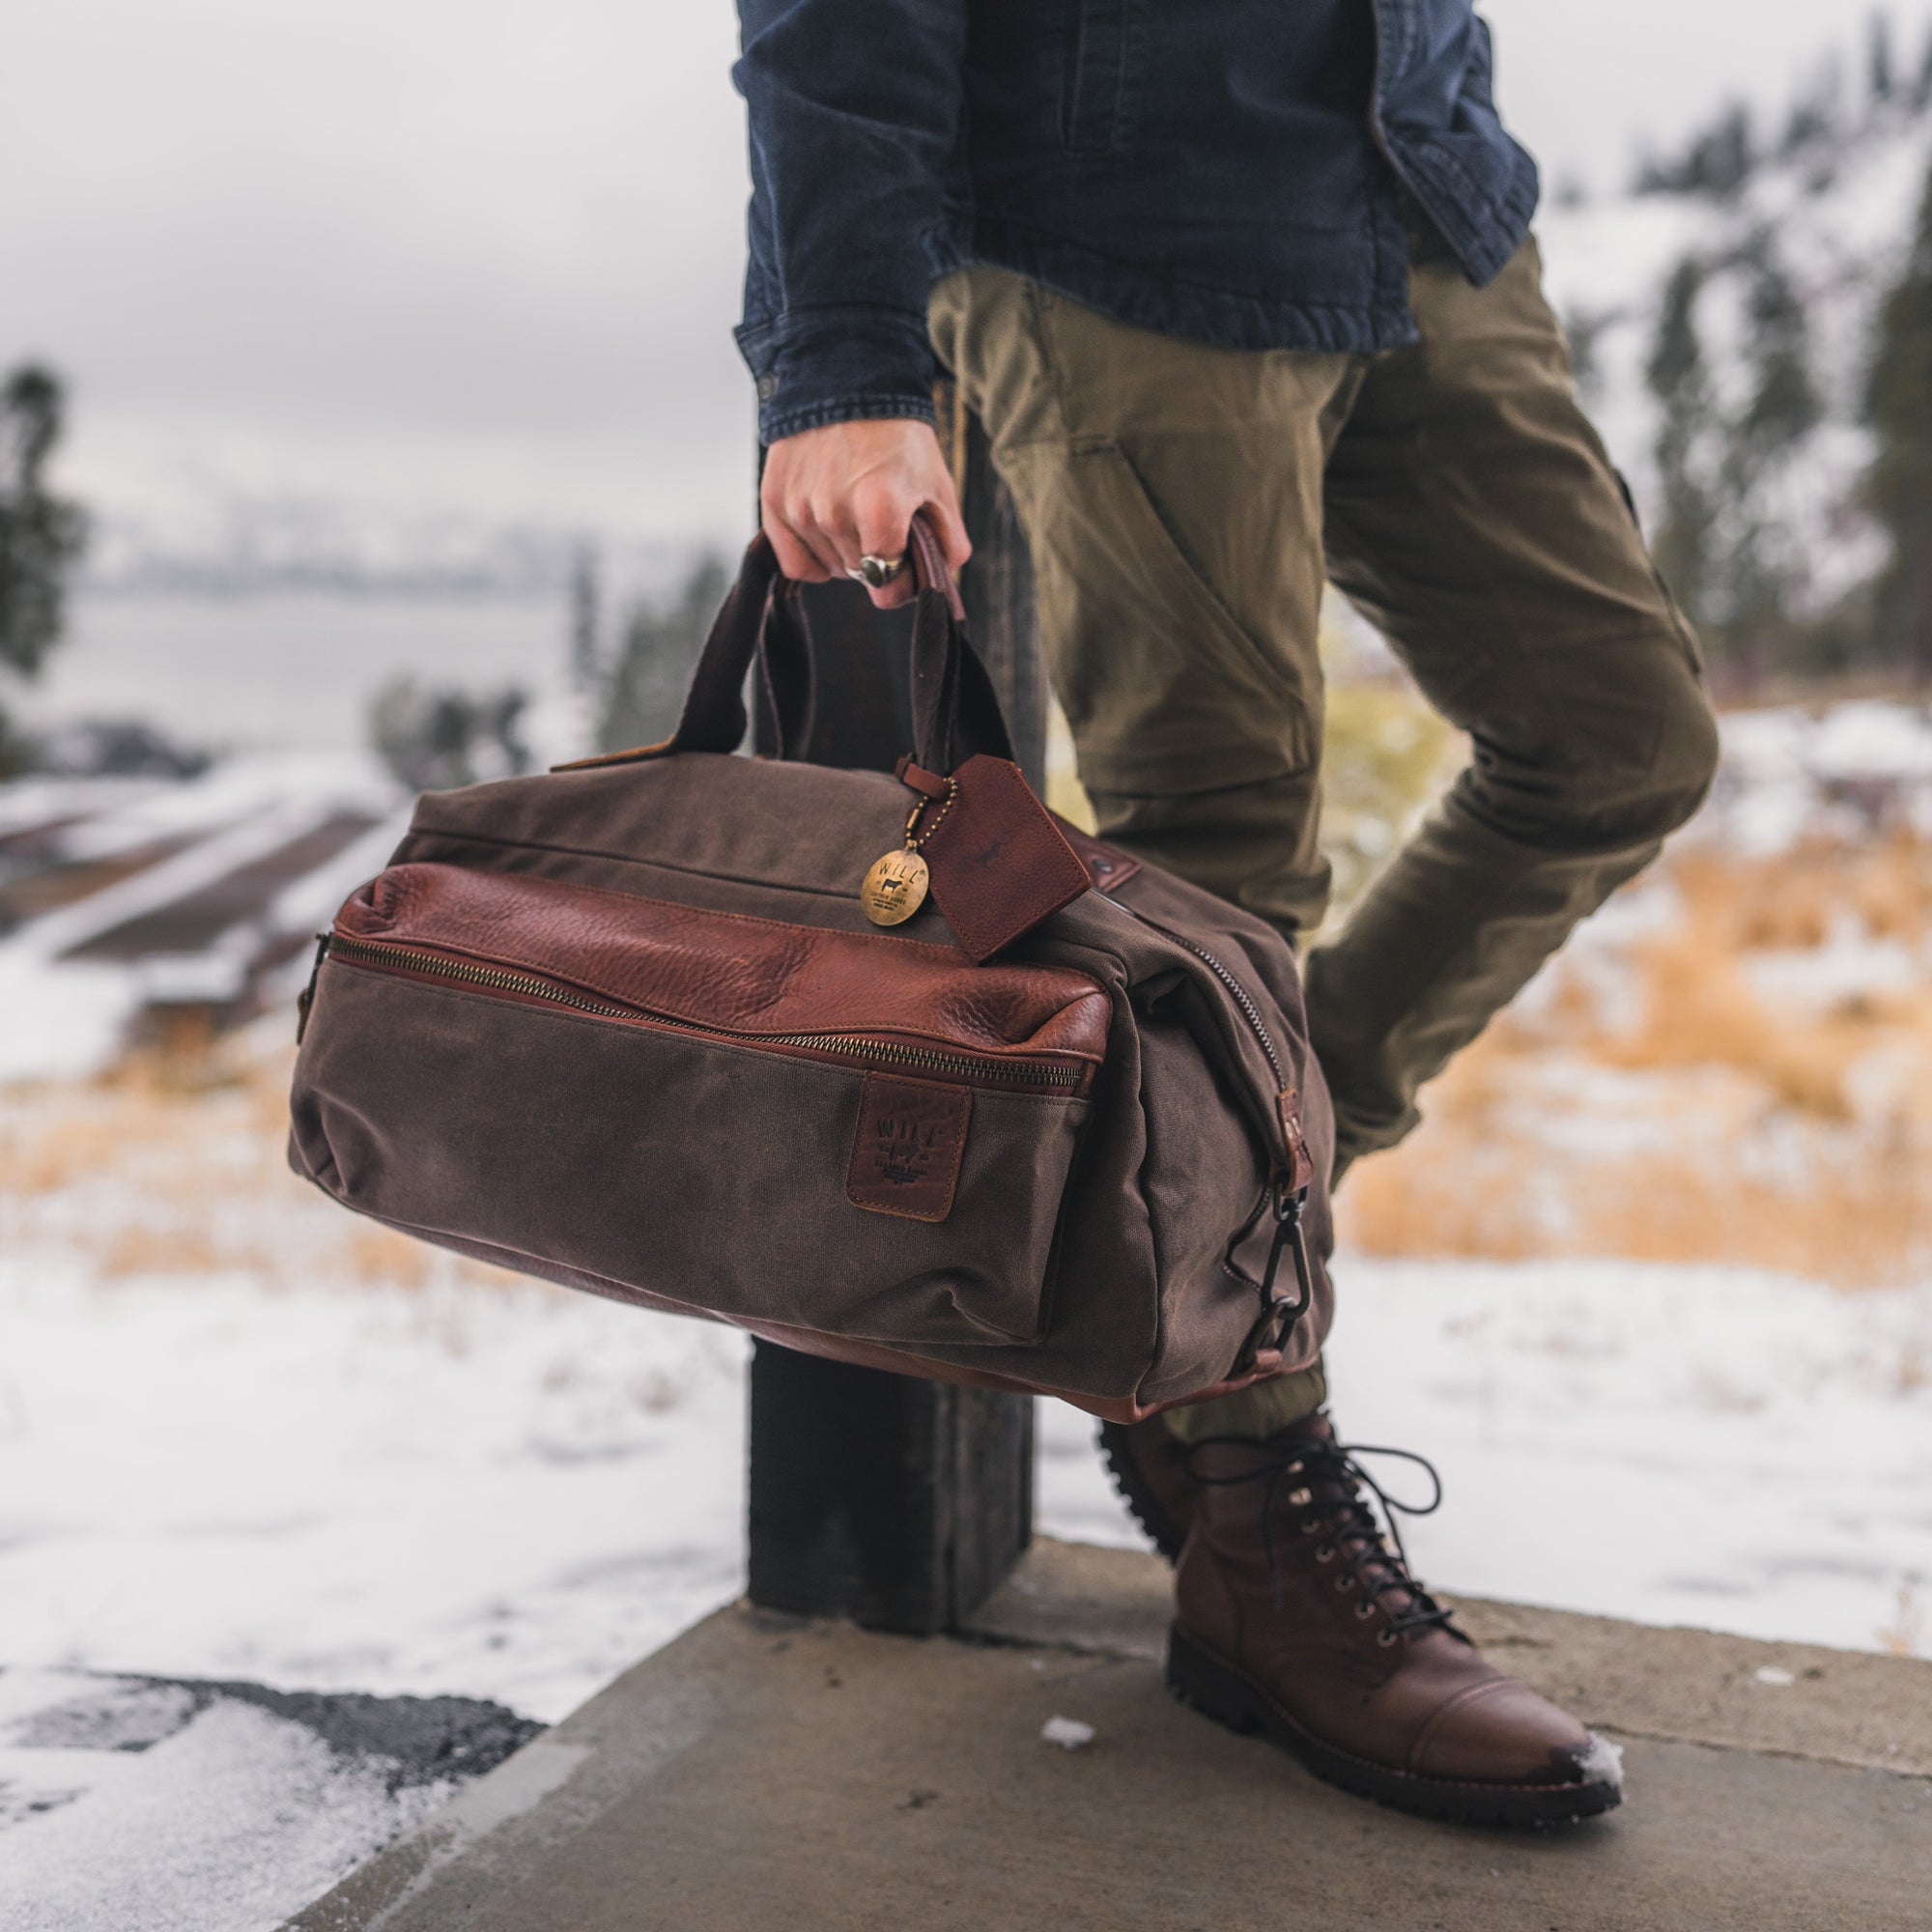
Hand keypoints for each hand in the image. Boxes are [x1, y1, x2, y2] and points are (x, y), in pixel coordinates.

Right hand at [760, 418, 971, 608]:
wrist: (847, 383)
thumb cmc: (899, 437)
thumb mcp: (938, 485)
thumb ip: (949, 542)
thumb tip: (940, 583)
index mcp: (880, 511)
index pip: (887, 589)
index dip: (902, 580)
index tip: (905, 559)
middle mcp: (834, 514)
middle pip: (859, 574)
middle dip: (876, 558)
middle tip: (882, 520)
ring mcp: (800, 509)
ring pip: (829, 568)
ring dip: (845, 552)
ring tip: (854, 510)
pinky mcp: (773, 501)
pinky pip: (794, 563)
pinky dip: (813, 558)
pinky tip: (828, 535)